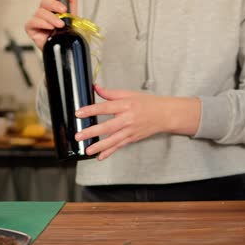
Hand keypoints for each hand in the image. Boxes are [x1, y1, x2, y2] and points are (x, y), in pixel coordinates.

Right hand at [25, 0, 77, 48]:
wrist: (66, 48)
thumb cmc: (67, 33)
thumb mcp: (73, 15)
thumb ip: (71, 0)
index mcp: (51, 7)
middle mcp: (42, 12)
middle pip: (43, 1)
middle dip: (54, 5)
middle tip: (63, 10)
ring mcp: (36, 20)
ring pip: (39, 12)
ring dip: (51, 17)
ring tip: (60, 24)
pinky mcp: (31, 29)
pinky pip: (32, 22)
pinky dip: (42, 23)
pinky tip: (50, 27)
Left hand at [75, 85, 200, 159]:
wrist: (165, 115)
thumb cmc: (148, 103)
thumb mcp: (129, 94)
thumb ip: (111, 93)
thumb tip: (96, 88)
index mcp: (126, 105)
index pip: (105, 107)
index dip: (91, 110)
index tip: (79, 113)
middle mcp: (128, 119)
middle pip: (107, 126)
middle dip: (92, 132)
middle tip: (79, 136)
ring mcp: (130, 131)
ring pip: (113, 140)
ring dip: (99, 146)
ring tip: (87, 150)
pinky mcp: (132, 138)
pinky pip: (119, 146)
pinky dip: (110, 152)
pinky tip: (100, 157)